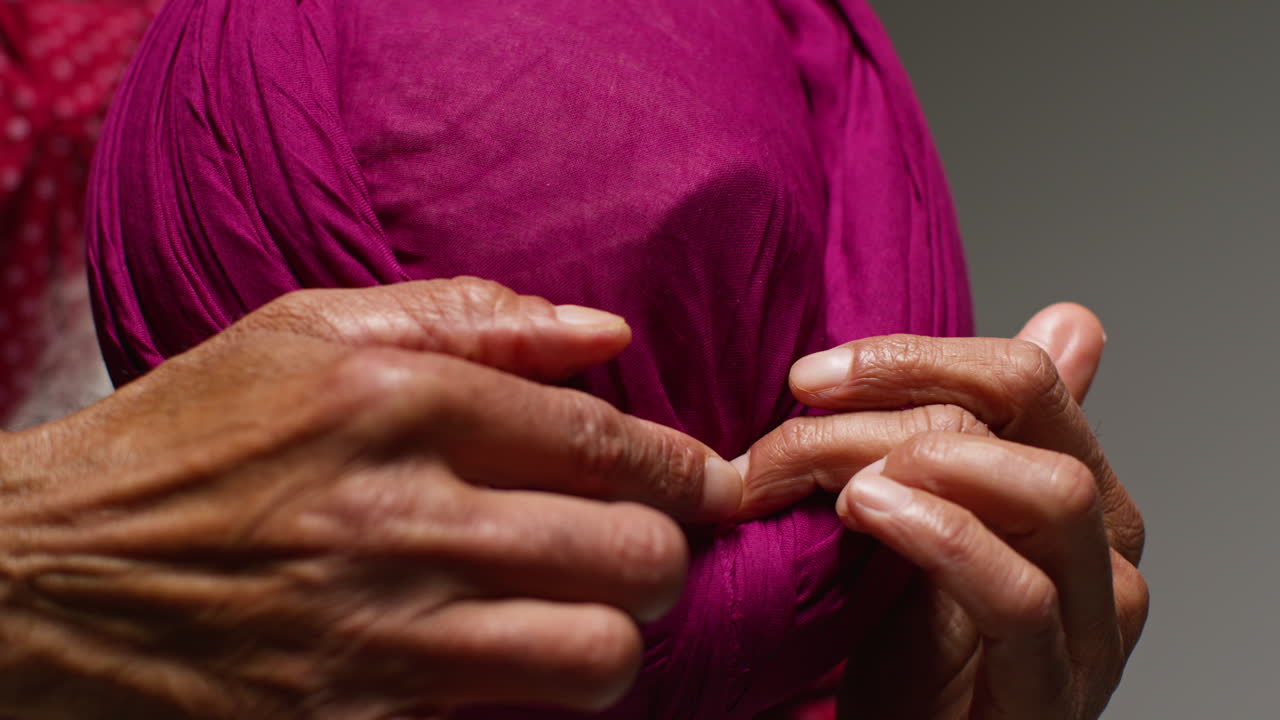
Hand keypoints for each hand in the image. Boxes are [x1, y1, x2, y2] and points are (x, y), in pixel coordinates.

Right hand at [0, 278, 742, 719]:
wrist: (47, 573)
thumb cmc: (192, 434)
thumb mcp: (307, 330)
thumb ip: (470, 316)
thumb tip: (606, 329)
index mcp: (398, 399)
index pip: (604, 439)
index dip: (683, 467)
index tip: (712, 481)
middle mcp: (399, 514)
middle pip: (630, 554)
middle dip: (665, 555)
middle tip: (645, 548)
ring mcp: (379, 630)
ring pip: (595, 655)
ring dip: (616, 637)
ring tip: (590, 611)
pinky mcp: (355, 719)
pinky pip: (512, 718)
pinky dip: (539, 689)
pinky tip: (518, 655)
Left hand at [793, 304, 1144, 718]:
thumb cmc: (909, 651)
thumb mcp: (922, 523)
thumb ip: (967, 434)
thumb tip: (1065, 318)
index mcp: (1078, 490)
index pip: (1022, 374)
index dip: (913, 356)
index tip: (812, 374)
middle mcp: (1107, 546)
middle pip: (1032, 410)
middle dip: (899, 393)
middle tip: (796, 416)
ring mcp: (1093, 623)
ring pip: (1047, 492)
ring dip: (923, 461)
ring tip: (837, 478)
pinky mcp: (1055, 691)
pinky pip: (1021, 594)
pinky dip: (942, 538)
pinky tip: (869, 515)